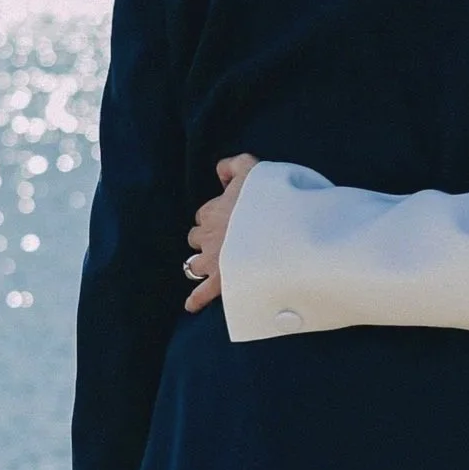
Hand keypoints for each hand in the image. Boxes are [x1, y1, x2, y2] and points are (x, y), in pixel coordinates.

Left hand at [183, 154, 258, 311]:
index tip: (230, 218)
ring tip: (210, 265)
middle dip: (207, 239)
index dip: (215, 216)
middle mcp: (208, 235)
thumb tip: (220, 172)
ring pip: (194, 263)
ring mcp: (213, 259)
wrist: (278, 226)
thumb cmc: (268, 198)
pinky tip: (191, 305)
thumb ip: (233, 164)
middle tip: (225, 240)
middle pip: (197, 237)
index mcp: (213, 211)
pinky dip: (196, 299)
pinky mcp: (221, 280)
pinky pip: (203, 293)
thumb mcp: (252, 169)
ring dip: (200, 263)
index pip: (204, 214)